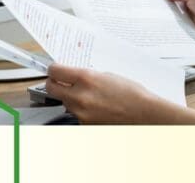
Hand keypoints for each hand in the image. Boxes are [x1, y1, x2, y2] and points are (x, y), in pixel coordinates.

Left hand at [45, 64, 172, 123]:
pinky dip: (81, 110)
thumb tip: (72, 76)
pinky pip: (75, 113)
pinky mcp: (84, 124)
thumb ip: (86, 75)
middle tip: (60, 81)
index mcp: (86, 79)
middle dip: (54, 83)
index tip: (56, 69)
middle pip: (51, 88)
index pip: (54, 71)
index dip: (54, 69)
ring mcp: (81, 113)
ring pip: (64, 102)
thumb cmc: (131, 93)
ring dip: (70, 98)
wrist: (143, 114)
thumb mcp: (107, 75)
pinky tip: (96, 107)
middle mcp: (80, 96)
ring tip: (88, 96)